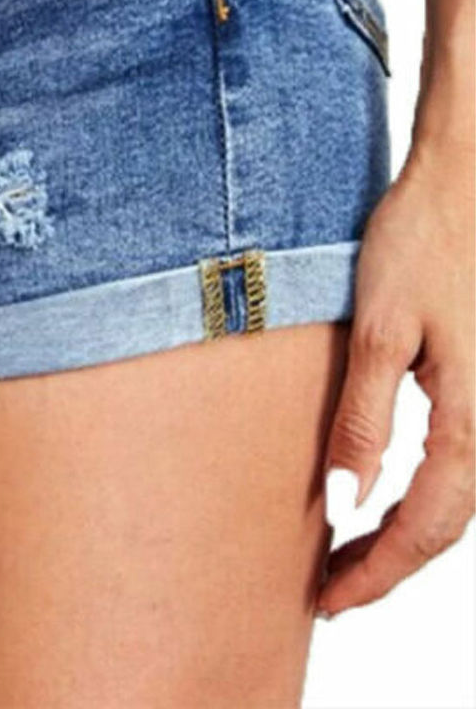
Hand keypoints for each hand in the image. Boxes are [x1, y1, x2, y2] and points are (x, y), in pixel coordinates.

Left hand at [316, 136, 474, 617]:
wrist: (460, 188)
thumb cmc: (418, 249)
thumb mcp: (377, 334)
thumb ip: (363, 420)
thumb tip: (346, 503)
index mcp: (470, 420)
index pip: (423, 527)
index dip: (376, 573)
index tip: (328, 601)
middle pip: (444, 525)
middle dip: (386, 565)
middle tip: (328, 590)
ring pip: (454, 500)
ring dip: (401, 536)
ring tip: (346, 557)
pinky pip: (457, 464)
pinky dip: (418, 496)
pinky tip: (382, 497)